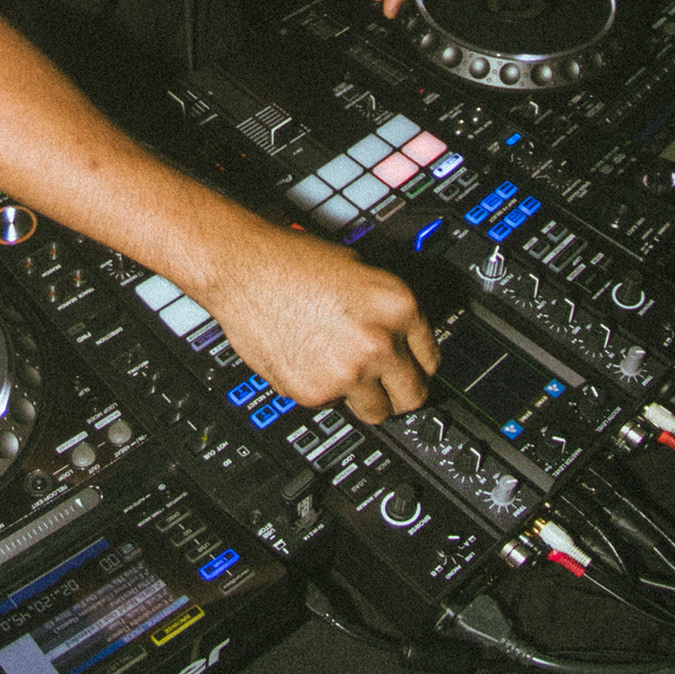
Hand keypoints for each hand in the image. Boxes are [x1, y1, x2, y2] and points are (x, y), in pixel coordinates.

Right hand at [205, 224, 439, 424]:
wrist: (243, 268)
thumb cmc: (292, 261)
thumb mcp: (360, 272)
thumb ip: (386, 312)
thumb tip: (401, 341)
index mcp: (398, 307)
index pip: (431, 359)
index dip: (418, 365)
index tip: (410, 371)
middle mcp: (379, 343)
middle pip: (413, 395)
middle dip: (400, 392)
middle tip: (386, 387)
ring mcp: (348, 372)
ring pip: (376, 412)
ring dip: (366, 399)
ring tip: (344, 375)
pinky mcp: (314, 393)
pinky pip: (332, 405)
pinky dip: (323, 391)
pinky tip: (309, 361)